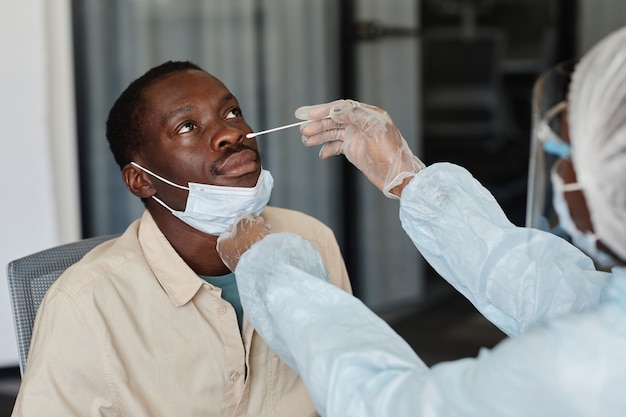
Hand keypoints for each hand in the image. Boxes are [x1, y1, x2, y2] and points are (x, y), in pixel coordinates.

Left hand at [216, 215, 270, 270]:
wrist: (264, 261)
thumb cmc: (251, 239)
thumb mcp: (244, 221)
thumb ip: (241, 217)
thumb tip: (242, 216)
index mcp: (221, 245)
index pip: (228, 230)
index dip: (239, 222)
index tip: (247, 219)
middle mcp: (227, 257)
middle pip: (239, 237)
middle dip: (250, 227)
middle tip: (259, 221)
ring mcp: (239, 264)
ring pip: (248, 245)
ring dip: (257, 234)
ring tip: (266, 227)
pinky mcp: (250, 269)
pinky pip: (254, 253)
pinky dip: (260, 245)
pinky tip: (268, 237)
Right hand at [295, 99, 424, 197]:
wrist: (398, 176)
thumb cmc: (392, 153)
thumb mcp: (376, 130)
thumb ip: (356, 116)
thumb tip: (335, 110)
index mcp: (368, 114)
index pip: (342, 107)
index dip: (324, 110)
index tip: (308, 115)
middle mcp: (361, 124)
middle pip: (334, 120)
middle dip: (318, 124)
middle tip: (303, 130)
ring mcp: (356, 137)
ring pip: (333, 133)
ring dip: (319, 136)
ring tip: (306, 141)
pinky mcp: (354, 150)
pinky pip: (336, 146)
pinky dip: (327, 148)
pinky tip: (321, 153)